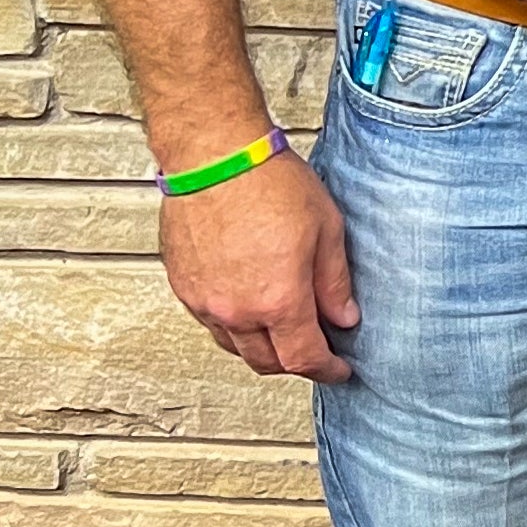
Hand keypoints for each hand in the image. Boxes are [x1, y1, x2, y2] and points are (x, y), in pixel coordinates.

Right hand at [161, 149, 356, 383]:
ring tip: (285, 330)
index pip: (304, 358)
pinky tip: (252, 308)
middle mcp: (235, 310)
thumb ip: (334, 282)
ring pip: (236, 347)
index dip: (327, 370)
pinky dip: (235, 327)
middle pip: (267, 362)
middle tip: (317, 351)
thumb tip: (344, 317)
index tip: (339, 369)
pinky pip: (211, 324)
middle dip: (295, 364)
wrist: (215, 157)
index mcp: (277, 300)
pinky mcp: (183, 287)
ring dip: (262, 348)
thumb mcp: (326, 229)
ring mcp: (203, 301)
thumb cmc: (270, 183)